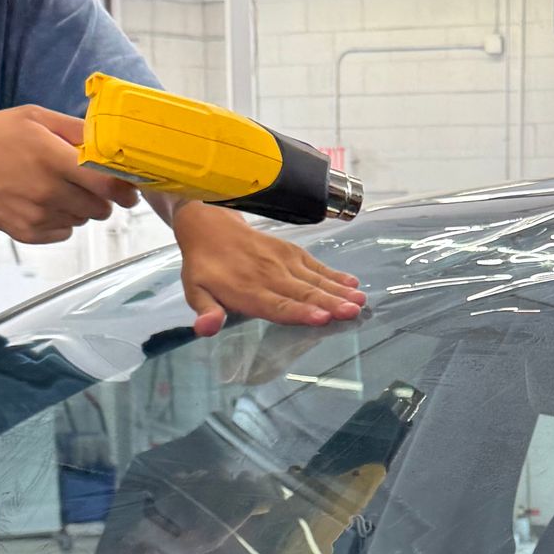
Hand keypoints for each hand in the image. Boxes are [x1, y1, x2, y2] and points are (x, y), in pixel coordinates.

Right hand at [0, 106, 137, 243]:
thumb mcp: (34, 117)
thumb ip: (75, 128)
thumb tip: (110, 139)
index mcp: (52, 158)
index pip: (107, 185)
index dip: (126, 189)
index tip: (130, 188)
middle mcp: (47, 190)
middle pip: (101, 208)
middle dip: (103, 199)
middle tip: (87, 185)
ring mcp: (37, 215)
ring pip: (83, 220)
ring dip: (80, 208)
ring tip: (55, 189)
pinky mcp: (28, 233)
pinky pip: (64, 233)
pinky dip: (61, 221)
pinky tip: (40, 203)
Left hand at [170, 202, 363, 335]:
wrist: (209, 226)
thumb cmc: (204, 268)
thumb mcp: (194, 291)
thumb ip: (205, 311)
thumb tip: (207, 327)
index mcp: (246, 290)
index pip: (277, 305)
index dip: (299, 312)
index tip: (321, 318)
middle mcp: (268, 275)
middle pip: (303, 293)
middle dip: (329, 302)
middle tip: (352, 312)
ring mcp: (282, 261)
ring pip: (314, 279)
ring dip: (338, 291)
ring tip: (360, 301)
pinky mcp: (291, 252)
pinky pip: (315, 265)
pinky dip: (334, 274)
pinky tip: (353, 283)